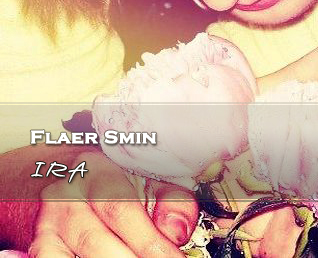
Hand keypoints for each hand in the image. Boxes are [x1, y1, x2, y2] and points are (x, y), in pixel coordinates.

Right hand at [29, 151, 198, 256]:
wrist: (77, 176)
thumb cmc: (124, 180)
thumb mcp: (153, 179)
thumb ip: (172, 201)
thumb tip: (176, 232)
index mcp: (97, 169)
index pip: (122, 209)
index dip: (150, 242)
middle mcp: (65, 194)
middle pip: (95, 239)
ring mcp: (49, 222)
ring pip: (74, 256)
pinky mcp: (42, 244)